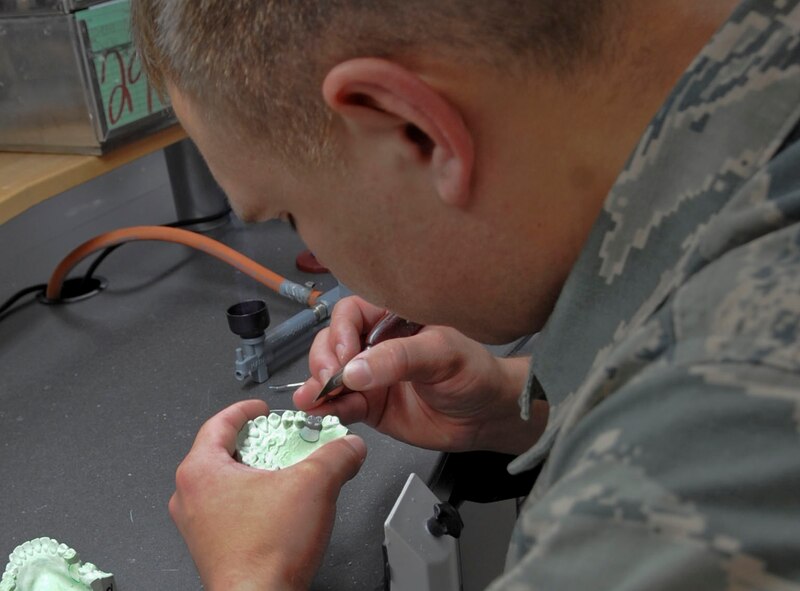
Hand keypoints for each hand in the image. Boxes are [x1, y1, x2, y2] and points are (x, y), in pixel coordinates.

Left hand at [169, 399, 366, 590]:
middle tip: (281, 439)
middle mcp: (190, 496)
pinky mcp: (211, 546)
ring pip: (226, 482)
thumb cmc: (265, 553)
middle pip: (222, 452)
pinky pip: (229, 509)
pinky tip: (280, 506)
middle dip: (257, 443)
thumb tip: (350, 446)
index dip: (245, 410)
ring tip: (285, 473)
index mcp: (200, 471)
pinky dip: (253, 499)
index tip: (261, 409)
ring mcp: (198, 524)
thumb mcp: (314, 485)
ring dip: (255, 472)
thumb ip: (337, 456)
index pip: (219, 423)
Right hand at [294, 297, 546, 454]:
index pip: (351, 313)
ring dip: (318, 385)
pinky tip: (322, 410)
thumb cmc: (474, 372)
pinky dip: (328, 407)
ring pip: (330, 374)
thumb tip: (355, 370)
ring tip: (313, 399)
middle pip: (332, 342)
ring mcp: (370, 376)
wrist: (487, 416)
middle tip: (332, 379)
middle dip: (325, 359)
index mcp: (393, 318)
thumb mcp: (442, 355)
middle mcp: (375, 344)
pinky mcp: (369, 405)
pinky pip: (341, 404)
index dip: (341, 331)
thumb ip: (399, 358)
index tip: (346, 355)